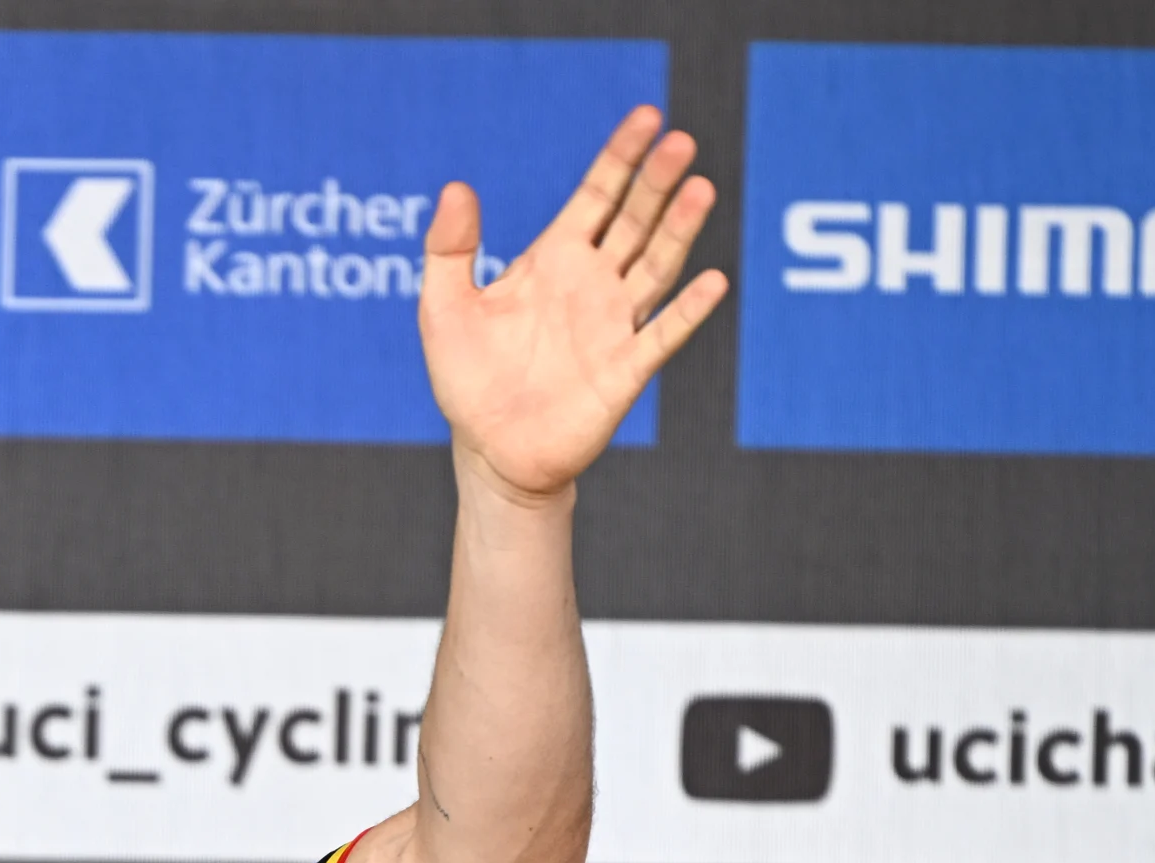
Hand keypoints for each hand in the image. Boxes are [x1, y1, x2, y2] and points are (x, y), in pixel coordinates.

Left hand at [420, 106, 726, 501]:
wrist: (489, 452)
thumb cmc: (469, 379)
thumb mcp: (443, 308)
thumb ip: (448, 249)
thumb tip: (456, 187)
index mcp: (555, 259)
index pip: (597, 195)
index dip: (621, 157)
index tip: (648, 118)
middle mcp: (593, 284)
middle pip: (634, 221)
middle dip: (657, 182)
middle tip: (681, 142)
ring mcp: (613, 325)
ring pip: (656, 266)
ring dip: (679, 231)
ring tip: (700, 189)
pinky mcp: (624, 372)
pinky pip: (662, 336)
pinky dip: (686, 311)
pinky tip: (711, 282)